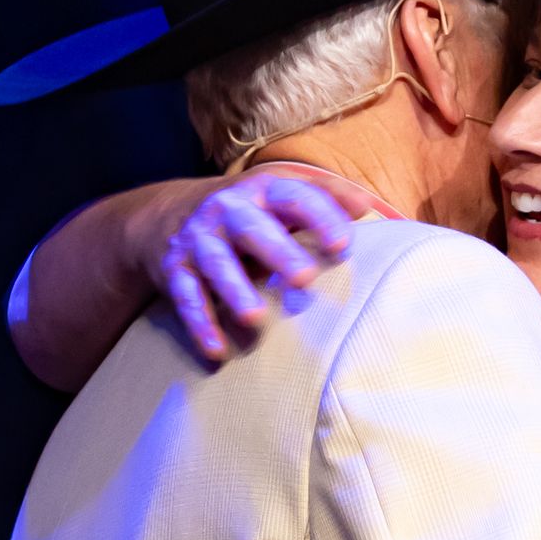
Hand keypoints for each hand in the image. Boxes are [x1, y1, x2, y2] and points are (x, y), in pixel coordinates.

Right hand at [141, 170, 369, 361]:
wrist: (168, 213)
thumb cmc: (250, 211)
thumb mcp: (282, 194)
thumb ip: (326, 199)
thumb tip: (372, 209)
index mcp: (262, 189)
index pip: (295, 197)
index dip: (320, 217)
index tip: (344, 245)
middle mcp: (227, 209)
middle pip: (252, 228)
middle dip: (278, 252)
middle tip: (304, 278)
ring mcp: (198, 238)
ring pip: (216, 262)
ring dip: (234, 290)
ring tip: (255, 318)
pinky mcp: (175, 268)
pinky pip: (186, 297)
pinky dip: (200, 323)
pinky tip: (217, 350)